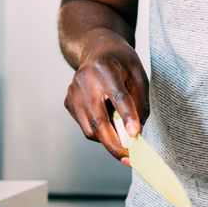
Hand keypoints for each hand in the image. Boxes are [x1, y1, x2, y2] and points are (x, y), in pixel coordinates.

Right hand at [63, 29, 149, 160]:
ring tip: (124, 142)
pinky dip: (100, 132)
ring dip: (108, 140)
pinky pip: (86, 126)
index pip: (118, 96)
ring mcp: (73, 92)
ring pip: (90, 128)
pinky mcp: (68, 102)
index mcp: (104, 67)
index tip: (136, 135)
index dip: (127, 117)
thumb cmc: (121, 61)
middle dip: (114, 143)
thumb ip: (139, 101)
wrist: (96, 49)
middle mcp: (84, 80)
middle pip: (98, 119)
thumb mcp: (138, 74)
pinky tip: (110, 125)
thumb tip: (137, 132)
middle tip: (129, 157)